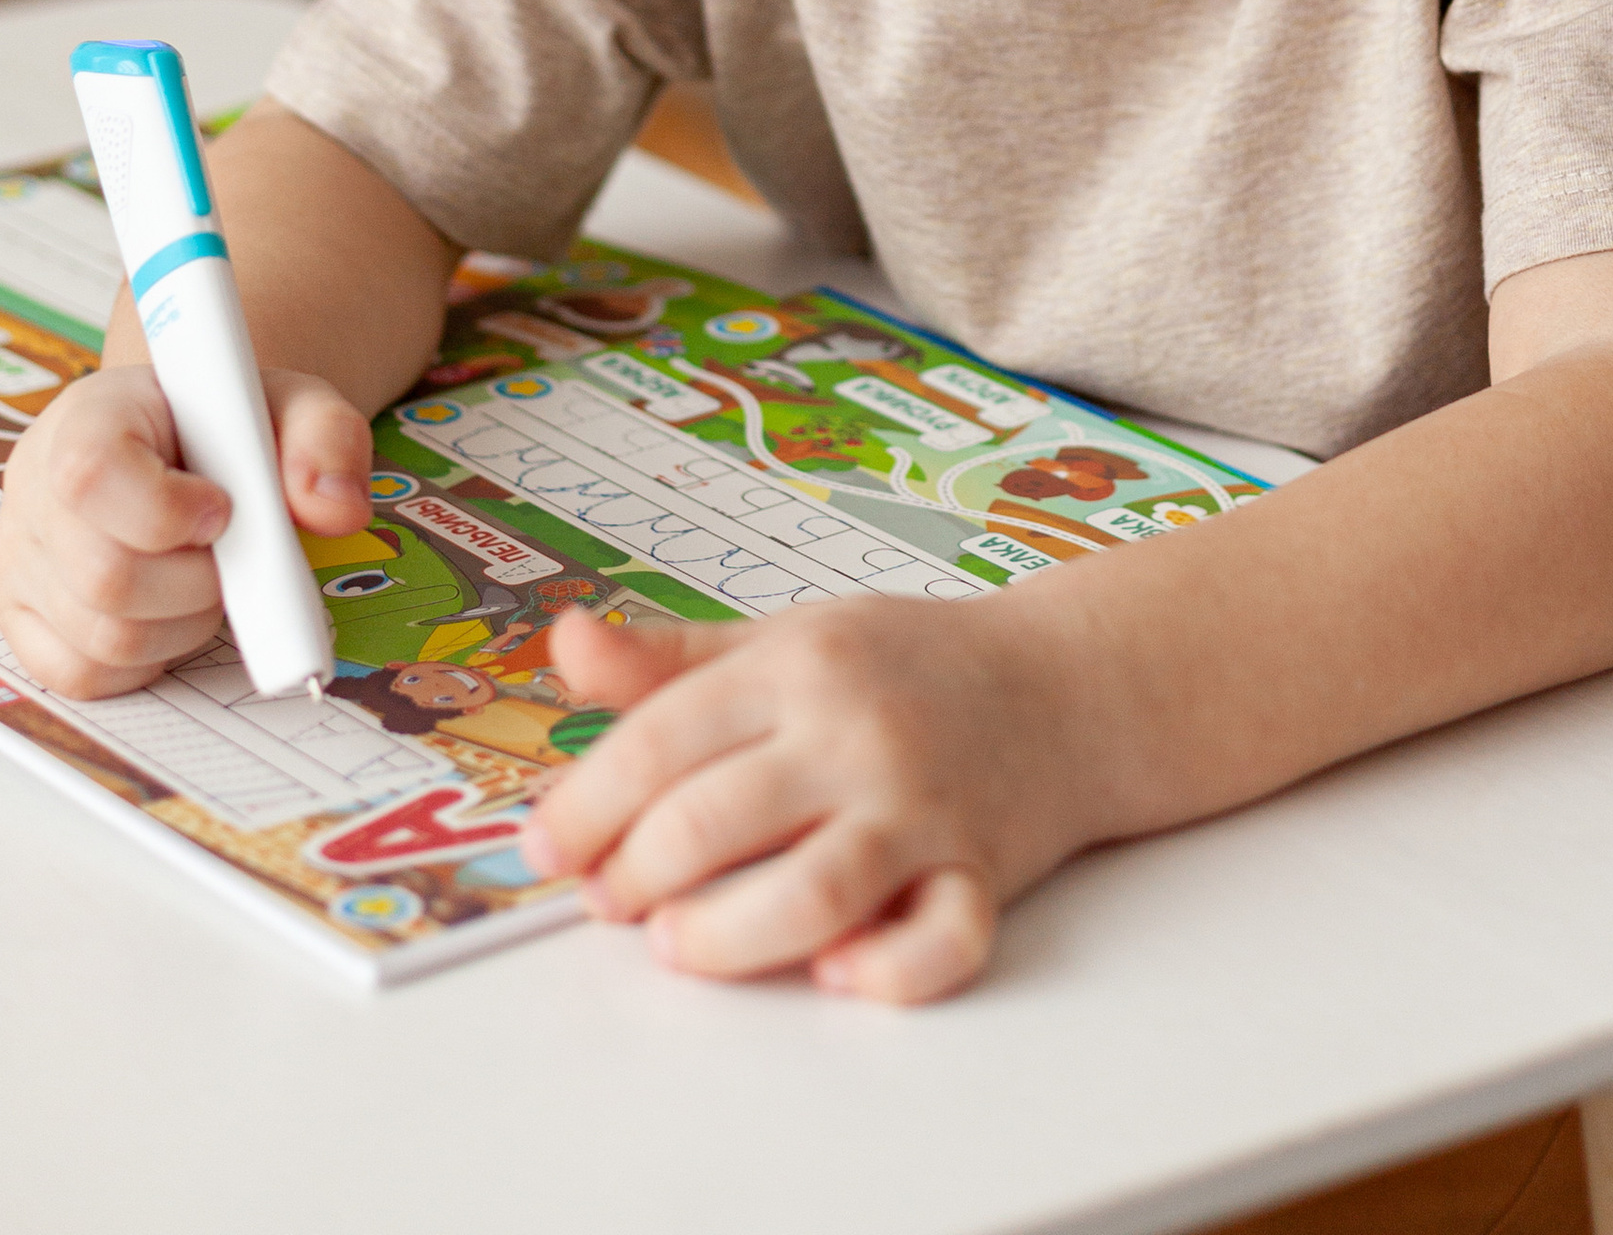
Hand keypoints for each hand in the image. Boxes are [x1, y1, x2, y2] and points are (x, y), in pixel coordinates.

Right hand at [0, 359, 372, 698]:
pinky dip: (146, 659)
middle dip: (198, 583)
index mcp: (87, 416)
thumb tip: (337, 510)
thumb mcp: (290, 404)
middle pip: (107, 576)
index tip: (222, 507)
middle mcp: (34, 487)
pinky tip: (171, 610)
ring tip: (206, 577)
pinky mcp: (21, 620)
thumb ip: (325, 439)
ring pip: (102, 638)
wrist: (187, 441)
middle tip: (230, 553)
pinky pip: (83, 676)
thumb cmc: (228, 424)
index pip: (91, 474)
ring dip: (183, 624)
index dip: (166, 509)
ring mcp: (19, 559)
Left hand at [521, 594, 1086, 1003]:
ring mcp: (923, 806)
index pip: (661, 738)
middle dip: (637, 874)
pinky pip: (943, 937)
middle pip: (717, 817)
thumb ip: (669, 658)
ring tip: (681, 944)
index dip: (586, 803)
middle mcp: (857, 733)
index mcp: (798, 667)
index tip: (547, 846)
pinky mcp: (982, 873)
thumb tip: (565, 645)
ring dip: (729, 935)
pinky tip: (836, 974)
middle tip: (608, 901)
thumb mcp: (784, 638)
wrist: (1065, 683)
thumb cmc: (907, 667)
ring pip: (815, 888)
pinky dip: (888, 970)